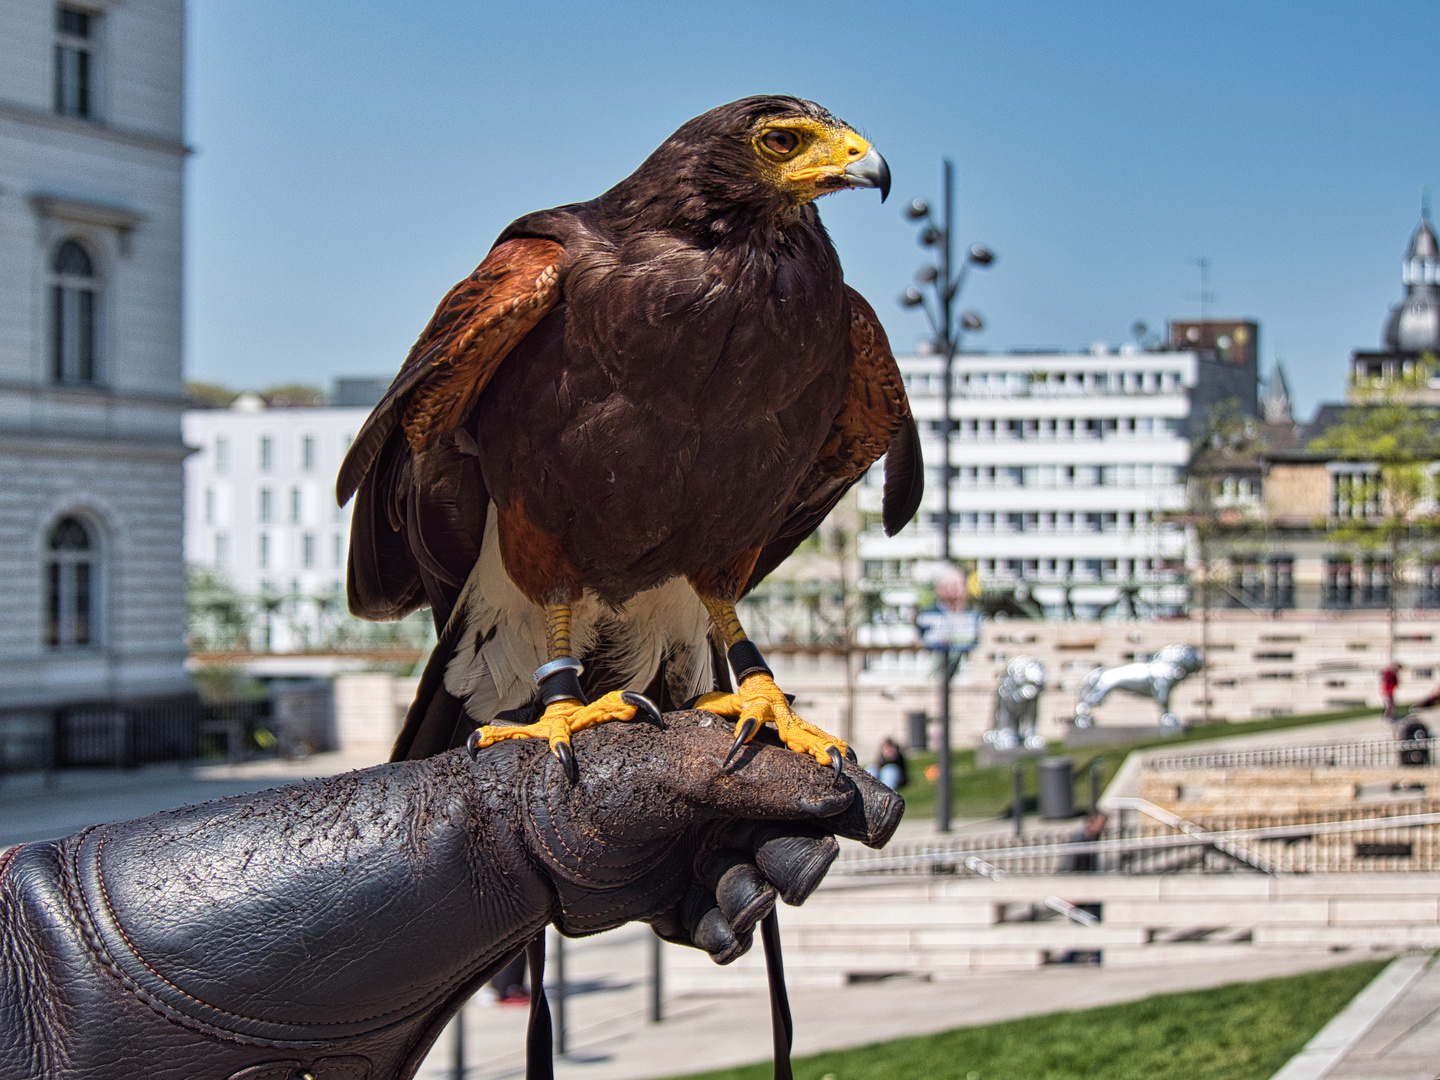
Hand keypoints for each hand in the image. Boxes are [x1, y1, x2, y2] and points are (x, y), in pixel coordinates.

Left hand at [511, 708, 902, 962]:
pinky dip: (720, 933)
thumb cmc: (596, 784)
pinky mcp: (680, 902)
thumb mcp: (685, 773)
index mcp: (735, 761)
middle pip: (799, 845)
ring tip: (720, 902)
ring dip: (750, 904)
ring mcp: (704, 856)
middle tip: (766, 876)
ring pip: (765, 893)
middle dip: (791, 865)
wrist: (517, 841)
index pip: (815, 782)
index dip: (851, 802)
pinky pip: (726, 929)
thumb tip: (843, 794)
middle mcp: (727, 808)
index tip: (879, 826)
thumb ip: (766, 783)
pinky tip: (700, 926)